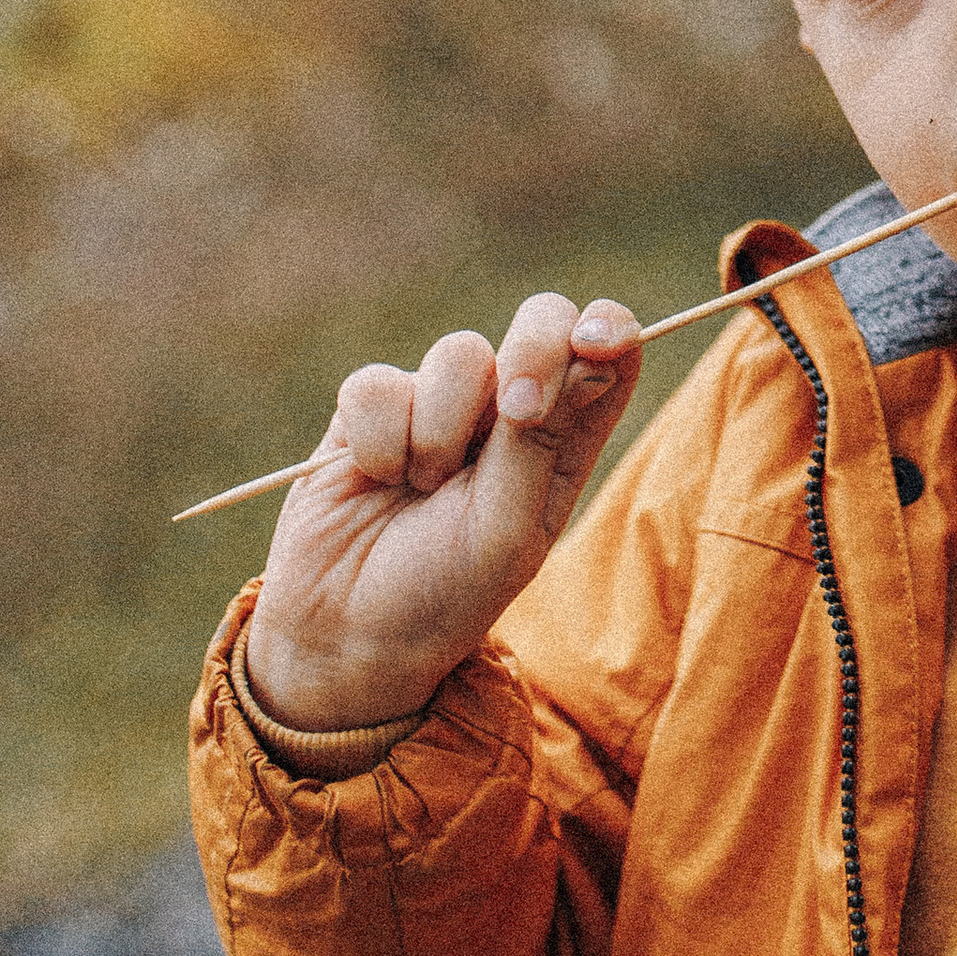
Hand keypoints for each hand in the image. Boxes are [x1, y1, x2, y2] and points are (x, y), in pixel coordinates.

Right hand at [242, 293, 642, 733]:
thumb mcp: (509, 533)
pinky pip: (380, 383)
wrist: (346, 635)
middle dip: (533, 351)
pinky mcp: (370, 408)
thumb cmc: (444, 593)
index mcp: (564, 442)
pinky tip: (375, 482)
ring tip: (423, 489)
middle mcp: (509, 411)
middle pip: (542, 320)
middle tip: (517, 412)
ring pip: (459, 353)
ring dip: (440, 430)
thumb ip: (544, 442)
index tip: (597, 342)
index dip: (610, 328)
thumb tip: (591, 357)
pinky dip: (380, 439)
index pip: (608, 353)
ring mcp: (440, 403)